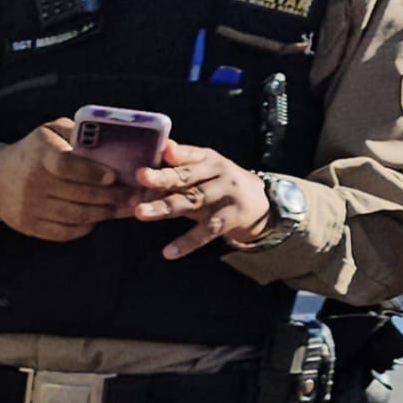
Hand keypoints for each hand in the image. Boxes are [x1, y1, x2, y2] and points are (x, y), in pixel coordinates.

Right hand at [0, 119, 134, 241]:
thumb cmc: (33, 152)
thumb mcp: (49, 132)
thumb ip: (77, 133)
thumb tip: (115, 143)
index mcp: (40, 154)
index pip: (66, 165)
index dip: (90, 172)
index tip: (113, 176)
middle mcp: (33, 181)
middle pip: (79, 194)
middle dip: (113, 197)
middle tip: (137, 196)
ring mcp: (30, 206)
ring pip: (76, 215)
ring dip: (105, 214)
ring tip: (125, 209)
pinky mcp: (29, 226)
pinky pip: (65, 231)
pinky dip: (86, 226)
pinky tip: (99, 218)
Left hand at [132, 139, 272, 258]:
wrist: (262, 203)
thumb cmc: (219, 185)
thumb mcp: (204, 171)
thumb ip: (177, 170)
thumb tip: (140, 173)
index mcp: (208, 159)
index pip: (190, 154)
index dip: (176, 152)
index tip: (163, 150)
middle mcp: (218, 174)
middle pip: (187, 176)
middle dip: (163, 177)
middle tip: (140, 177)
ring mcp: (226, 196)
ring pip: (192, 201)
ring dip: (164, 207)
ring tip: (140, 212)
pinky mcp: (231, 218)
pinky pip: (206, 231)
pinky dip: (187, 242)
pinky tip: (168, 252)